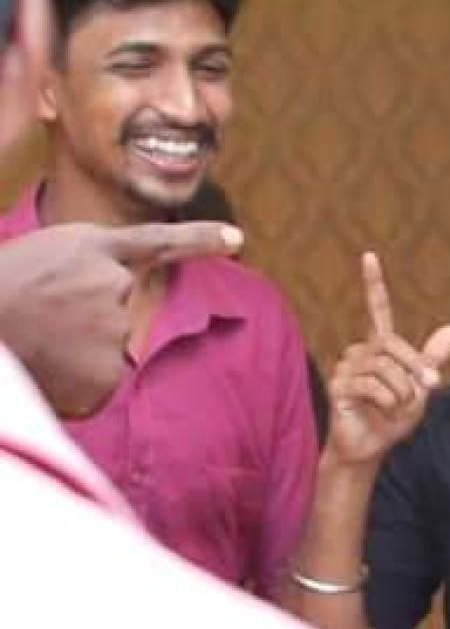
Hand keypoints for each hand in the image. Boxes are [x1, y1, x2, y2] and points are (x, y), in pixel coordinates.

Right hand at [0, 216, 242, 417]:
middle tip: (38, 326)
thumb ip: (78, 276)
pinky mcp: (106, 372)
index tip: (237, 239)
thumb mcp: (39, 259)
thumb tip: (94, 314)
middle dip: (80, 326)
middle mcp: (115, 283)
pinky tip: (42, 372)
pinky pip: (91, 389)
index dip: (198, 240)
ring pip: (100, 354)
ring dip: (70, 358)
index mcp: (92, 247)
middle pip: (112, 315)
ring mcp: (114, 326)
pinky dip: (69, 390)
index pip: (156, 242)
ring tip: (33, 346)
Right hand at [325, 251, 449, 470]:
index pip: (377, 310)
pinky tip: (384, 412)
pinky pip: (373, 385)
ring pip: (385, 368)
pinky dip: (388, 402)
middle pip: (392, 345)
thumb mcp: (420, 389)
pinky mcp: (338, 387)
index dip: (374, 284)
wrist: (370, 448)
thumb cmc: (391, 418)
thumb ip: (432, 359)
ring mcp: (346, 368)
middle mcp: (360, 352)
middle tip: (426, 390)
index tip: (369, 256)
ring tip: (398, 409)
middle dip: (414, 369)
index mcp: (380, 347)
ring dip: (402, 392)